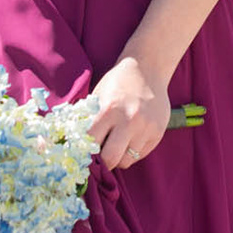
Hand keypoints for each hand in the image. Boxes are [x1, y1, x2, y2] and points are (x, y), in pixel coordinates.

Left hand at [88, 57, 170, 171]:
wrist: (148, 69)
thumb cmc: (117, 83)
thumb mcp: (98, 96)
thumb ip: (89, 120)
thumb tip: (74, 145)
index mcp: (109, 110)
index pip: (91, 142)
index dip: (84, 150)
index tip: (83, 152)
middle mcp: (130, 120)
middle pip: (111, 158)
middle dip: (102, 162)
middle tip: (99, 158)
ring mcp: (146, 128)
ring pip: (127, 160)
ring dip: (118, 158)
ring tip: (115, 147)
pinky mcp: (158, 133)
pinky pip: (140, 155)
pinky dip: (132, 152)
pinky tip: (129, 140)